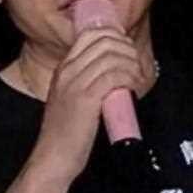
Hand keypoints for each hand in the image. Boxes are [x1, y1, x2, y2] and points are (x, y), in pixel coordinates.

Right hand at [30, 27, 145, 180]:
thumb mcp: (71, 98)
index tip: (128, 50)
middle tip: (137, 65)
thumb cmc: (67, 133)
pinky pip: (115, 76)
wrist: (53, 158)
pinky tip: (134, 87)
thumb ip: (87, 81)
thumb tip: (114, 70)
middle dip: (128, 49)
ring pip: (112, 56)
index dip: (115, 36)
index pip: (90, 34)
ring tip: (138, 78)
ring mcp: (75, 84)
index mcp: (64, 68)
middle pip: (105, 41)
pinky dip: (130, 78)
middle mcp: (68, 71)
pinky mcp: (86, 99)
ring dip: (132, 65)